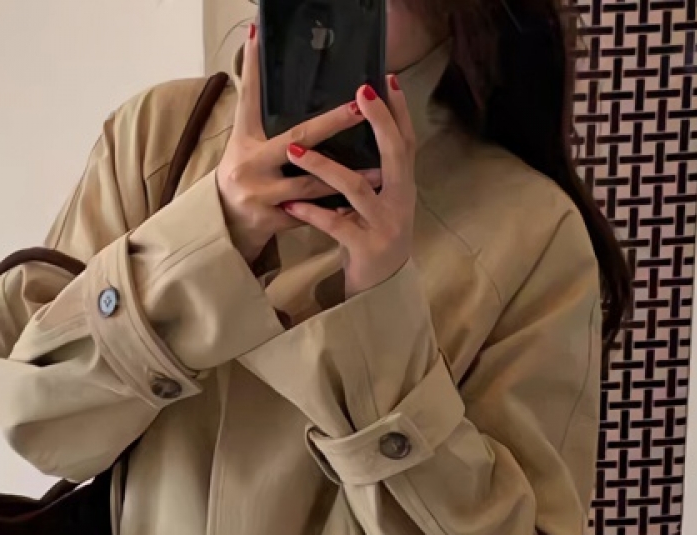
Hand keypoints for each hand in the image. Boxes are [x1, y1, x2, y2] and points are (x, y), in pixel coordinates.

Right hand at [217, 25, 381, 265]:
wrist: (224, 224)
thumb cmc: (242, 174)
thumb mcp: (244, 142)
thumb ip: (259, 114)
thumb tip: (263, 63)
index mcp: (244, 139)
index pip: (248, 98)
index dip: (251, 68)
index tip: (257, 36)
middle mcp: (250, 164)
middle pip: (295, 140)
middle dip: (330, 123)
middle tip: (358, 106)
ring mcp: (262, 195)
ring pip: (310, 184)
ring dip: (346, 177)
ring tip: (378, 169)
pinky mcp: (273, 220)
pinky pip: (311, 213)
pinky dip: (334, 209)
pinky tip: (360, 206)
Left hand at [282, 78, 416, 297]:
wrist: (379, 291)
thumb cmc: (370, 242)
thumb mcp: (374, 208)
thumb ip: (368, 180)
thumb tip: (345, 140)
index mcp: (403, 189)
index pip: (405, 142)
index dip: (399, 112)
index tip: (387, 81)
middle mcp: (400, 203)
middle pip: (394, 155)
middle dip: (378, 123)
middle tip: (360, 94)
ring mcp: (385, 226)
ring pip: (356, 188)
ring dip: (324, 166)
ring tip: (294, 150)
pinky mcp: (366, 248)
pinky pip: (336, 225)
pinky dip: (312, 213)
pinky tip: (291, 203)